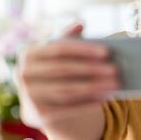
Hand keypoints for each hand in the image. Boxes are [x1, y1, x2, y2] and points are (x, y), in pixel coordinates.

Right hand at [17, 24, 120, 139]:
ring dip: (94, 87)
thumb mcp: (56, 54)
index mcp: (28, 54)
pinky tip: (104, 98)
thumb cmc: (53, 71)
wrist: (38, 103)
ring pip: (68, 90)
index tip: (107, 51)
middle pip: (65, 70)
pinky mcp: (39, 115)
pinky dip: (88, 104)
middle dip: (92, 69)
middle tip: (116, 70)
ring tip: (115, 84)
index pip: (60, 49)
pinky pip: (68, 109)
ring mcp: (29, 96)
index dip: (84, 50)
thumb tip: (80, 24)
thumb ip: (67, 39)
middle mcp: (24, 75)